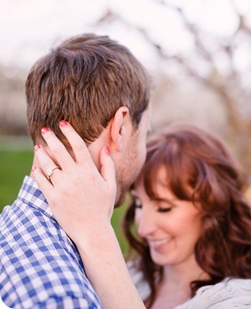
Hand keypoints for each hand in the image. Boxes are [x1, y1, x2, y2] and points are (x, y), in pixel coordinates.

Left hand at [32, 121, 116, 246]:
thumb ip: (108, 165)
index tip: (63, 123)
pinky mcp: (52, 198)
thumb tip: (104, 149)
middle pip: (59, 151)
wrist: (92, 231)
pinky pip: (41, 181)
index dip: (69, 132)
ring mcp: (62, 187)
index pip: (77, 145)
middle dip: (51, 137)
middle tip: (45, 129)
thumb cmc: (102, 208)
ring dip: (41, 153)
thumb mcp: (110, 185)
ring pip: (47, 164)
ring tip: (38, 147)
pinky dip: (37, 173)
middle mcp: (74, 176)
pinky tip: (36, 168)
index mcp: (89, 171)